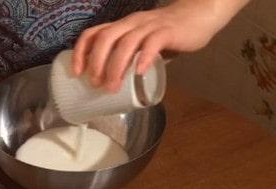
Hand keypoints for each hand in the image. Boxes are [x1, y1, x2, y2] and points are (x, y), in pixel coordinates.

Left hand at [72, 1, 241, 91]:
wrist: (199, 15)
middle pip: (106, 38)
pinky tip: (140, 72)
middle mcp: (132, 23)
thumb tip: (118, 84)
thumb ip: (131, 58)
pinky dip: (144, 58)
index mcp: (122, 26)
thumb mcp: (142, 42)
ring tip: (113, 86)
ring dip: (116, 66)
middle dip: (96, 62)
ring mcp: (150, 26)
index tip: (77, 72)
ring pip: (127, 42)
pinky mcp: (169, 31)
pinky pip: (153, 42)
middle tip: (96, 84)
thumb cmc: (168, 32)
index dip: (81, 51)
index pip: (94, 33)